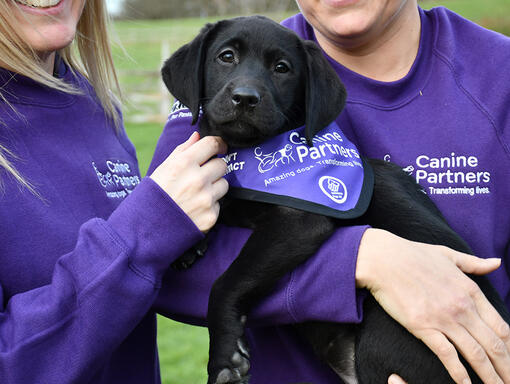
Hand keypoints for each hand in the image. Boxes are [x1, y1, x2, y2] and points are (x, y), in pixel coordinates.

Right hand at [150, 132, 227, 231]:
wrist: (145, 229)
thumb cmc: (153, 195)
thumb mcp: (163, 168)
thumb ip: (182, 151)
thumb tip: (197, 136)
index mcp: (183, 164)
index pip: (212, 144)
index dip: (219, 143)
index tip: (220, 146)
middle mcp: (197, 180)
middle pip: (222, 164)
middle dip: (214, 167)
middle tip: (202, 175)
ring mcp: (205, 199)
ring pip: (224, 184)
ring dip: (214, 187)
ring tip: (197, 193)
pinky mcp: (211, 216)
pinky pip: (219, 204)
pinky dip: (210, 205)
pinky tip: (195, 208)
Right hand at [356, 228, 509, 383]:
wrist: (383, 259)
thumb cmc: (412, 254)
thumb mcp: (448, 255)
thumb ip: (474, 263)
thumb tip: (496, 262)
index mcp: (470, 290)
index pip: (501, 327)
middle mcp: (462, 307)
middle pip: (495, 345)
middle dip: (507, 368)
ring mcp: (444, 318)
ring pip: (476, 354)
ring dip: (490, 376)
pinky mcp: (423, 327)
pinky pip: (447, 355)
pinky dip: (459, 374)